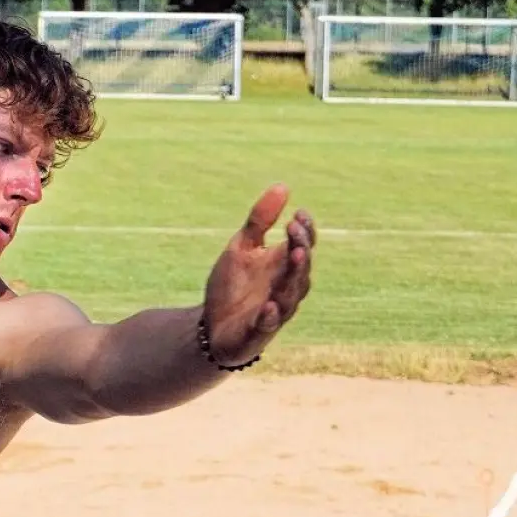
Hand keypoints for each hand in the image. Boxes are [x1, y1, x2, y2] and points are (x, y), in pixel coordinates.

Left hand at [201, 184, 315, 364]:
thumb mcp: (242, 247)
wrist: (211, 326)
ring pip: (292, 293)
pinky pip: (269, 323)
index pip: (303, 244)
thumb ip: (260, 221)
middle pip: (302, 266)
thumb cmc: (232, 285)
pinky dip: (271, 315)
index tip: (297, 213)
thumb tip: (283, 186)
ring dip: (294, 275)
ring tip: (295, 254)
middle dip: (300, 246)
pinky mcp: (259, 331)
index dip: (304, 229)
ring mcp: (276, 310)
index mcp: (283, 265)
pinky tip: (270, 306)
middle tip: (294, 229)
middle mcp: (286, 287)